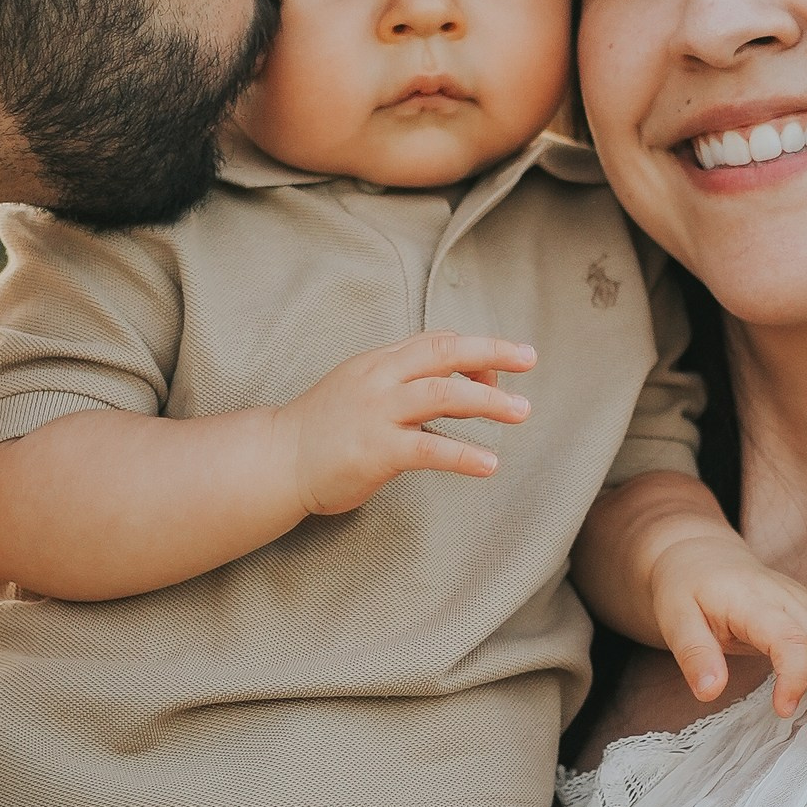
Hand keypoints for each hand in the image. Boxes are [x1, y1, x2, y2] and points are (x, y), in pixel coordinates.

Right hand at [279, 333, 533, 516]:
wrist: (277, 460)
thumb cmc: (323, 429)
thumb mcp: (362, 389)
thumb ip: (403, 383)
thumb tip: (456, 388)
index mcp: (380, 362)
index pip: (437, 342)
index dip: (475, 350)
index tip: (502, 368)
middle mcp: (381, 379)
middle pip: (445, 353)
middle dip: (493, 352)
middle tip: (529, 359)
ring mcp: (378, 414)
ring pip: (444, 394)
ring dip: (489, 400)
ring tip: (521, 411)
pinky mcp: (376, 451)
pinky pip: (429, 449)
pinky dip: (464, 455)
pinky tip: (490, 464)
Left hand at [643, 524, 806, 741]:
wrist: (698, 557)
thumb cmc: (685, 588)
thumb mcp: (674, 618)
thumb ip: (693, 653)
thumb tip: (709, 692)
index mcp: (755, 602)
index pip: (790, 639)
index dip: (794, 677)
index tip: (783, 712)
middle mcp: (789, 600)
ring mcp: (806, 602)